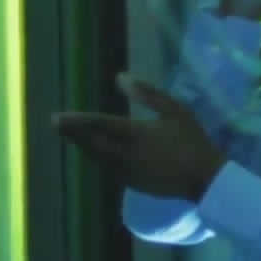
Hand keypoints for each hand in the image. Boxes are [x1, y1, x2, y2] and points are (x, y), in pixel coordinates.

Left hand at [53, 75, 226, 201]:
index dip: (76, 121)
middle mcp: (124, 154)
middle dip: (73, 134)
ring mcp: (126, 171)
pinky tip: (93, 153)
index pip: (98, 125)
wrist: (204, 179)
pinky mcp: (131, 183)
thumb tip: (119, 77)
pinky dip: (96, 158)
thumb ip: (147, 94)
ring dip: (82, 147)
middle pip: (91, 143)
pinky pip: (107, 168)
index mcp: (134, 133)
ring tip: (70, 137)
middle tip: (56, 125)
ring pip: (97, 158)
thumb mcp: (175, 110)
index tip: (56, 117)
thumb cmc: (192, 140)